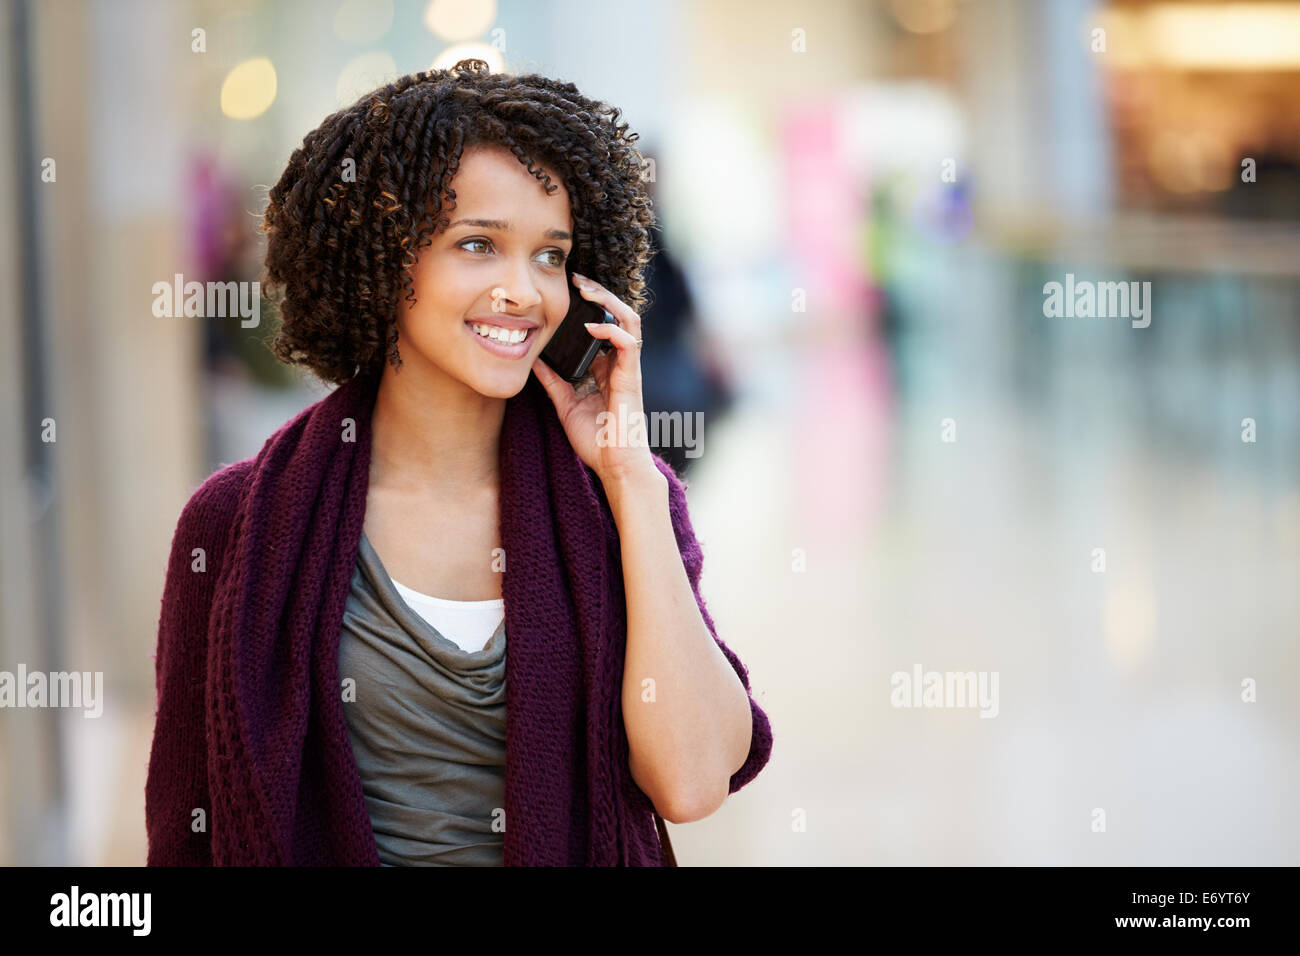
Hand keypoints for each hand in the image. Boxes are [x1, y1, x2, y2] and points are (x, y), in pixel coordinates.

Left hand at [531, 272, 657, 485]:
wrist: (615, 466)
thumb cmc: (597, 441)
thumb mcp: (566, 404)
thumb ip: (553, 381)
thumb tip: (532, 359)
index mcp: (609, 369)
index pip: (605, 327)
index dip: (591, 306)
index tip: (569, 291)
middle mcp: (621, 364)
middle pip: (619, 316)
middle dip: (600, 294)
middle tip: (577, 279)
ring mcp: (628, 370)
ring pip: (629, 321)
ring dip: (608, 301)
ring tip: (587, 290)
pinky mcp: (631, 379)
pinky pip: (628, 344)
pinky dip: (610, 330)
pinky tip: (590, 326)